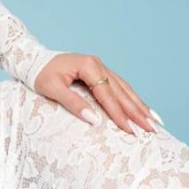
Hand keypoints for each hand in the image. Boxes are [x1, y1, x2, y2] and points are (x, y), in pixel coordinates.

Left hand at [33, 53, 160, 135]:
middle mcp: (99, 65)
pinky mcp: (99, 72)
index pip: (108, 94)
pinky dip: (131, 98)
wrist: (33, 59)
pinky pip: (119, 86)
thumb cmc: (39, 74)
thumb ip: (73, 103)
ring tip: (155, 121)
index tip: (130, 129)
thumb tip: (94, 120)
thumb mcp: (52, 89)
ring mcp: (100, 68)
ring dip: (140, 105)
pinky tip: (141, 107)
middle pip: (122, 92)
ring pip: (125, 89)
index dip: (119, 114)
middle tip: (152, 128)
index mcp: (89, 66)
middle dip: (138, 111)